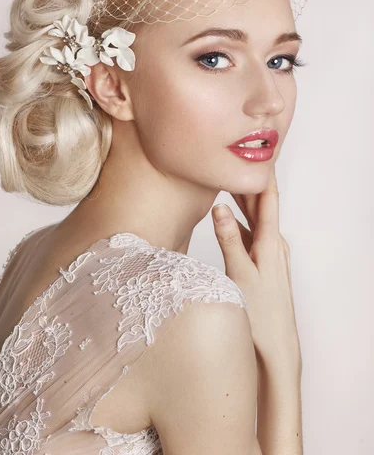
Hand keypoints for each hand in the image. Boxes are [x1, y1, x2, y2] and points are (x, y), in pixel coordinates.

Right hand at [211, 167, 301, 374]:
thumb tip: (219, 207)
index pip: (268, 198)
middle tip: (231, 159)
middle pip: (260, 205)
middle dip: (246, 182)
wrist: (277, 346)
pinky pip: (250, 233)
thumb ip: (229, 239)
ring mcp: (269, 254)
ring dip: (241, 201)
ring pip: (254, 218)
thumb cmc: (261, 312)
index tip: (255, 149)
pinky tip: (227, 219)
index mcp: (271, 242)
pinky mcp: (263, 263)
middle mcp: (274, 243)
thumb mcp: (239, 273)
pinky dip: (239, 221)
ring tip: (226, 181)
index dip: (261, 173)